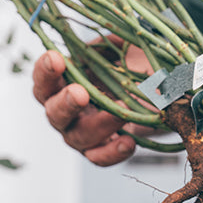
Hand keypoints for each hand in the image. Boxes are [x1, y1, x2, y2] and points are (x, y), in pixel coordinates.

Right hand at [32, 49, 136, 165]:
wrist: (158, 89)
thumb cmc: (129, 62)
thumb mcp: (118, 46)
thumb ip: (104, 45)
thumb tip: (95, 45)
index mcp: (62, 83)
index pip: (43, 80)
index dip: (45, 70)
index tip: (55, 58)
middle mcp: (65, 111)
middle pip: (54, 113)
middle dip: (66, 102)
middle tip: (80, 93)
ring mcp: (81, 133)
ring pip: (78, 137)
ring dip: (99, 125)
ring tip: (121, 113)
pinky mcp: (102, 149)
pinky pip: (100, 158)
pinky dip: (113, 152)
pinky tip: (129, 142)